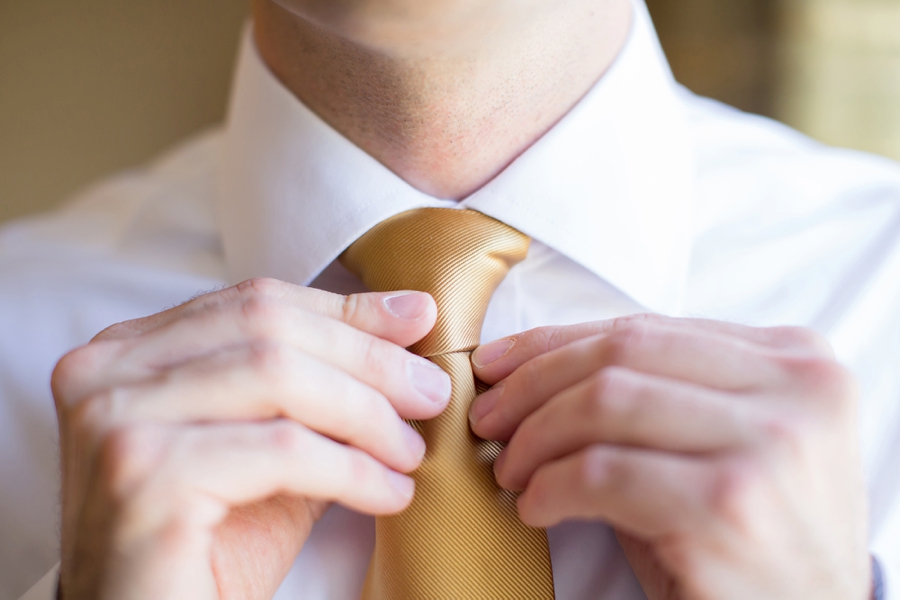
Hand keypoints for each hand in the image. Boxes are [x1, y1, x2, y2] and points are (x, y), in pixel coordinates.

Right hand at [52, 279, 450, 598]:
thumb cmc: (213, 547)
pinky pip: (282, 449)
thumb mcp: (275, 448)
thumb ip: (326, 384)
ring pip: (278, 377)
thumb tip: (409, 314)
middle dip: (368, 359)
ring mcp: (113, 421)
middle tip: (431, 393)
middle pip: (268, 329)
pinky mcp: (142, 477)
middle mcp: (102, 372)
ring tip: (411, 452)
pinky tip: (389, 494)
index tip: (419, 322)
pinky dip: (353, 469)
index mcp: (128, 352)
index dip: (345, 311)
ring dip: (367, 414)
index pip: (254, 302)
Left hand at [469, 315, 869, 599]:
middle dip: (533, 384)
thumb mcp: (715, 446)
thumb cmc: (750, 537)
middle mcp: (793, 387)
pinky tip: (537, 507)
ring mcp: (767, 441)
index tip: (496, 363)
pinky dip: (552, 486)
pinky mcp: (729, 501)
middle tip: (489, 419)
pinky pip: (603, 471)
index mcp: (793, 359)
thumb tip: (532, 367)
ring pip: (606, 402)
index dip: (554, 341)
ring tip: (511, 469)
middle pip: (621, 355)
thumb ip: (656, 393)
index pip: (645, 328)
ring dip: (536, 437)